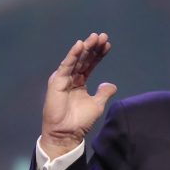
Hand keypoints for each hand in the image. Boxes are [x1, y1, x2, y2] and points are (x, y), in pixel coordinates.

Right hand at [41, 32, 117, 157]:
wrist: (67, 133)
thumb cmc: (80, 121)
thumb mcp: (97, 105)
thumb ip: (104, 93)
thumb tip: (112, 85)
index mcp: (80, 82)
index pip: (90, 64)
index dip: (99, 55)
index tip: (108, 45)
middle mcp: (71, 77)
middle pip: (84, 59)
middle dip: (93, 47)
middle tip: (103, 36)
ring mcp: (64, 78)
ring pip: (76, 59)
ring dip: (85, 47)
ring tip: (95, 38)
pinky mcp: (57, 81)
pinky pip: (66, 65)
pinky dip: (73, 55)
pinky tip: (80, 45)